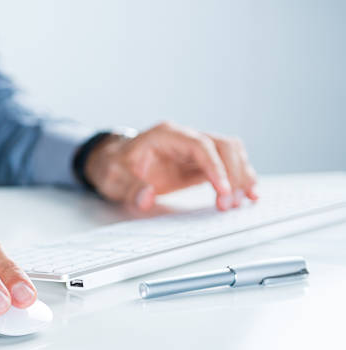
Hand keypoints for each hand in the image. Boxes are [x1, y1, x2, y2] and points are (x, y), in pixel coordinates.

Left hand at [84, 122, 258, 210]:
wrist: (113, 162)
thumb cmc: (114, 166)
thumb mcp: (114, 178)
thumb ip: (130, 187)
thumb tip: (146, 197)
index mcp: (165, 135)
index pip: (200, 145)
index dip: (215, 167)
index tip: (223, 191)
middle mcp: (184, 138)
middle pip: (223, 146)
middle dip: (233, 174)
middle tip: (230, 204)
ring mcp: (194, 149)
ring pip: (231, 153)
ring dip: (241, 175)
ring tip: (242, 201)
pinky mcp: (199, 163)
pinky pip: (227, 165)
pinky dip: (239, 178)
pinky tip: (247, 195)